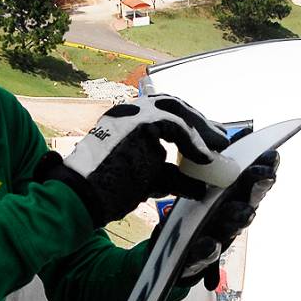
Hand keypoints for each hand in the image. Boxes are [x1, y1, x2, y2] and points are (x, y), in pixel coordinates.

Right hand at [35, 94, 229, 227]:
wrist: (79, 195)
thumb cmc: (106, 192)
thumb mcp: (146, 181)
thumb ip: (172, 176)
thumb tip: (199, 184)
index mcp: (124, 121)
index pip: (163, 113)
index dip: (189, 124)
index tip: (209, 139)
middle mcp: (127, 112)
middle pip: (172, 105)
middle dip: (199, 122)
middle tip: (221, 139)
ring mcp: (130, 114)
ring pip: (175, 110)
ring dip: (200, 129)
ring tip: (219, 147)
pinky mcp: (137, 122)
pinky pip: (175, 125)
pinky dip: (193, 141)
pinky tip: (204, 157)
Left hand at [176, 138, 279, 290]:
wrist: (168, 250)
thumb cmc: (191, 212)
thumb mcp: (199, 182)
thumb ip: (219, 162)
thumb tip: (240, 133)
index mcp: (231, 197)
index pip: (251, 181)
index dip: (263, 168)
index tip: (271, 154)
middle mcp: (228, 218)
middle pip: (246, 203)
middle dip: (255, 189)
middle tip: (262, 175)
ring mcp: (215, 239)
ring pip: (230, 229)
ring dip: (237, 218)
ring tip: (241, 210)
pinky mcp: (195, 260)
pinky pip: (202, 256)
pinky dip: (207, 250)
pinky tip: (209, 243)